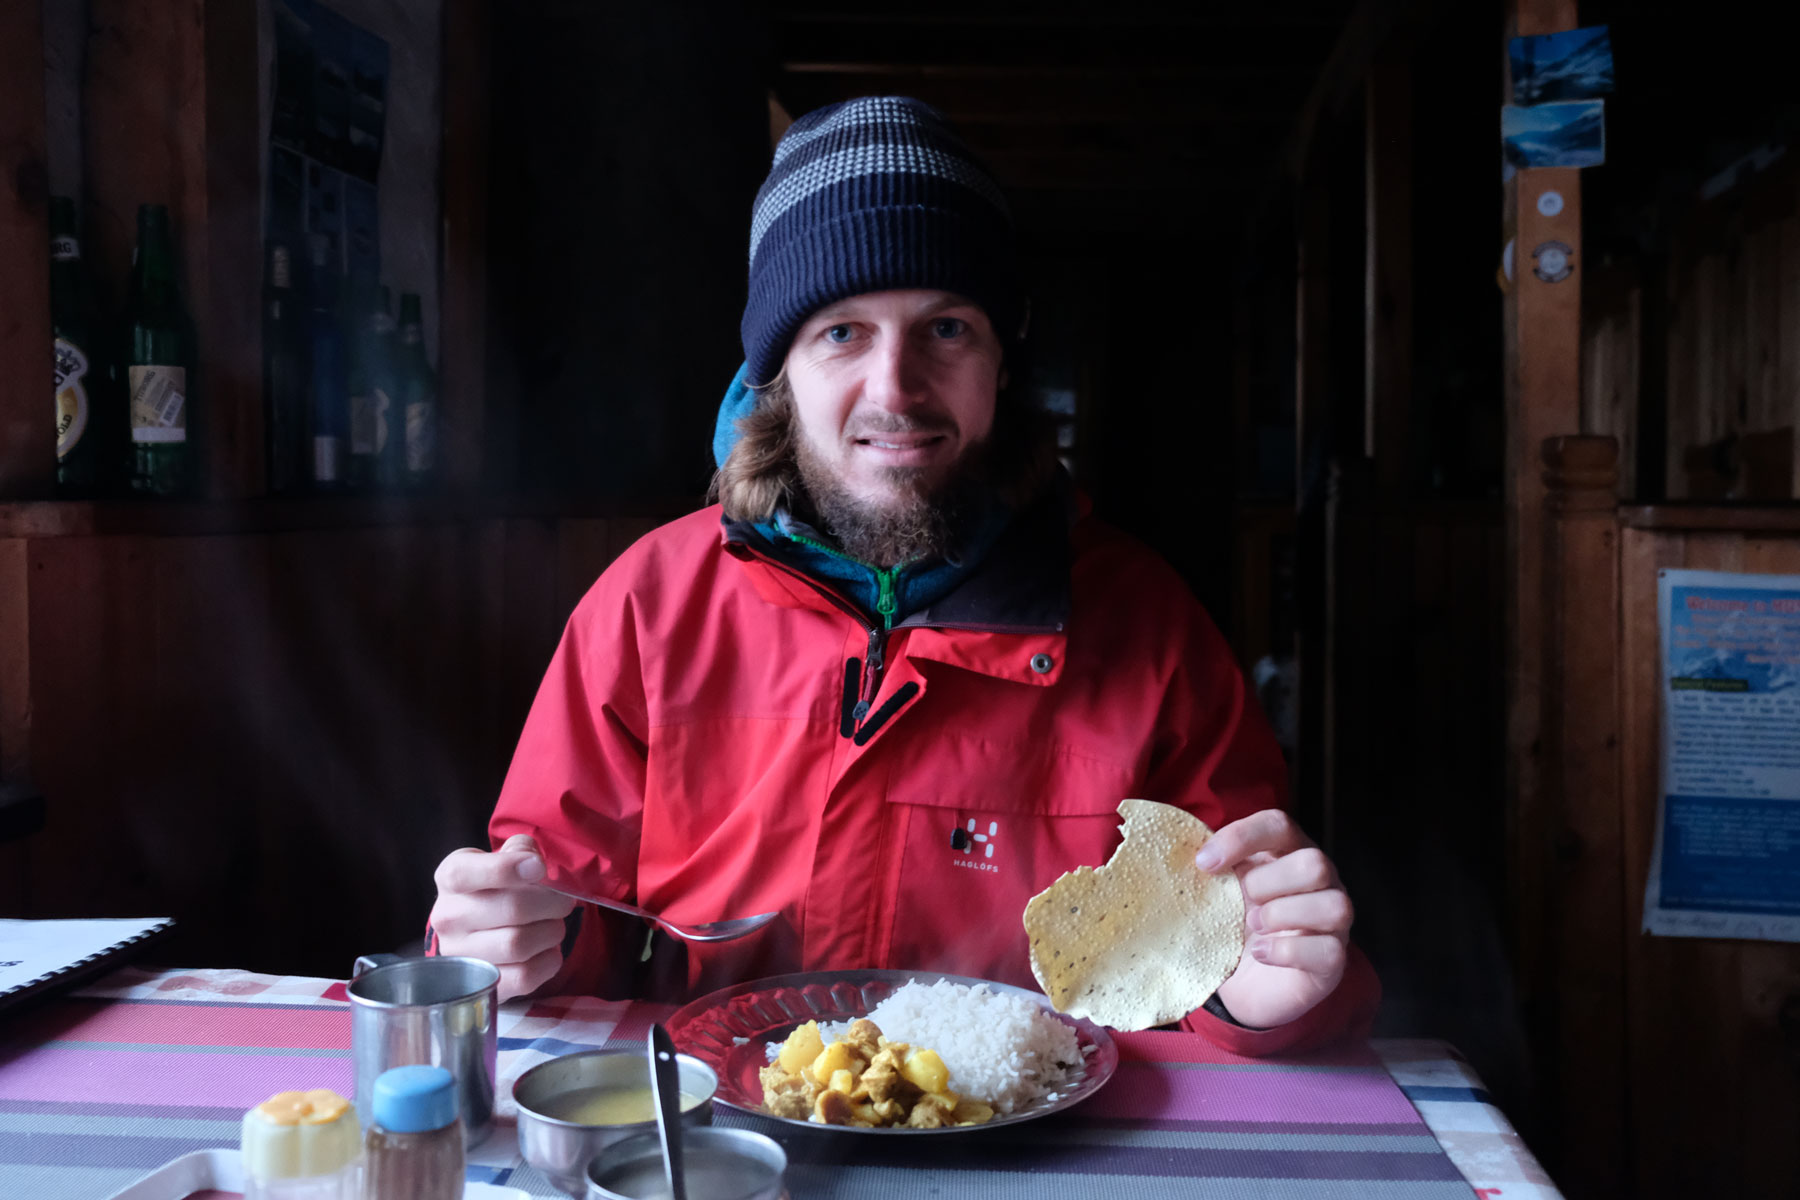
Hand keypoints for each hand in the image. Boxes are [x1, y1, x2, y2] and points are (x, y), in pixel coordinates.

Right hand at [429, 834, 576, 1000]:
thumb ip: (521, 850)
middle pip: (511, 909)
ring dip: (551, 932)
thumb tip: (532, 862)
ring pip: (519, 944)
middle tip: (564, 902)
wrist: (480, 929)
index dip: (508, 868)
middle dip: (551, 903)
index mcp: (451, 878)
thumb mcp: (504, 858)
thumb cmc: (498, 887)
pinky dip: (548, 961)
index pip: (466, 873)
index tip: (540, 868)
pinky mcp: (481, 984)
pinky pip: (524, 977)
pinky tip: (548, 950)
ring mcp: (461, 955)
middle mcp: (448, 917)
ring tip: (554, 925)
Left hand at [1196, 809, 1351, 1030]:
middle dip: (1267, 883)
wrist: (1247, 984)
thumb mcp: (1220, 893)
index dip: (1242, 837)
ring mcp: (1334, 922)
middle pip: (1313, 862)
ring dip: (1282, 915)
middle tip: (1240, 905)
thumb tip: (1183, 853)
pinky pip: (1329, 950)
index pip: (1279, 824)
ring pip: (1333, 905)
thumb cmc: (1235, 927)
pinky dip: (1286, 951)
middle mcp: (1322, 881)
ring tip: (1252, 926)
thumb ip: (1210, 870)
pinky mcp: (1334, 961)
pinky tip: (1260, 953)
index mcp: (1288, 853)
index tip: (1204, 864)